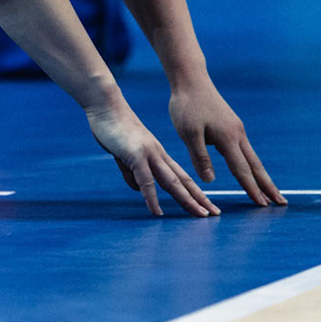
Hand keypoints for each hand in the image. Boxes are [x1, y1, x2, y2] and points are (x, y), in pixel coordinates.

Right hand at [85, 101, 217, 217]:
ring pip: (171, 181)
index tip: (207, 206)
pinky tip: (157, 212)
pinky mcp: (135, 155)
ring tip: (198, 214)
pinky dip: (152, 198)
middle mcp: (158, 155)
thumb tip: (138, 189)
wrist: (106, 106)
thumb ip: (132, 172)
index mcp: (158, 154)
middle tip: (214, 214)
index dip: (195, 192)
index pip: (182, 177)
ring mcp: (149, 154)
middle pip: (183, 181)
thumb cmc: (114, 128)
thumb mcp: (125, 154)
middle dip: (199, 199)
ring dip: (186, 199)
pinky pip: (146, 180)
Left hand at [169, 76, 284, 206]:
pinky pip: (245, 150)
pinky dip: (252, 165)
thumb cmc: (187, 106)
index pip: (242, 170)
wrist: (191, 80)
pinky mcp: (233, 126)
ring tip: (271, 192)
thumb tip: (211, 180)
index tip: (263, 205)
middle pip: (255, 166)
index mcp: (228, 138)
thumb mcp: (188, 133)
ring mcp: (237, 129)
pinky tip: (252, 172)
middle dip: (268, 186)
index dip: (252, 189)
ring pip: (252, 158)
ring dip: (262, 177)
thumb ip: (199, 157)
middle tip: (281, 203)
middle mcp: (237, 134)